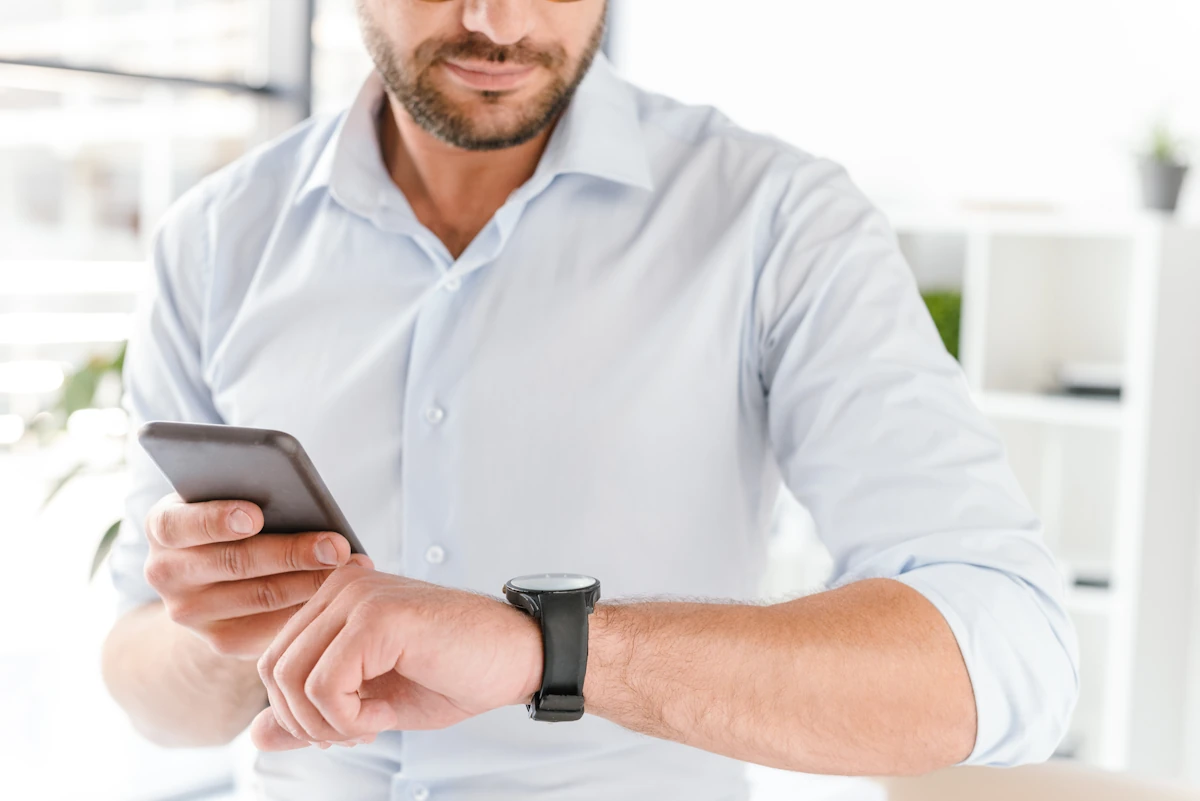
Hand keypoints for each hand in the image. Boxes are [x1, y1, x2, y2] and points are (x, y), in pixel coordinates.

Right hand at [144, 492, 368, 659]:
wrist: (214, 575)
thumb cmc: (237, 519)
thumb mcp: (230, 498)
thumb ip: (250, 494)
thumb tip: (297, 496)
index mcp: (164, 527)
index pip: (180, 523)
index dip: (216, 519)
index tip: (255, 516)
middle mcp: (166, 572)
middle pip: (233, 563)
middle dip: (291, 552)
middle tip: (335, 546)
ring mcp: (190, 613)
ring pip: (260, 596)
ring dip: (312, 581)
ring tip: (352, 565)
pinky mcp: (221, 640)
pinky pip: (271, 627)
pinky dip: (309, 608)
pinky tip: (342, 593)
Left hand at [250, 566, 542, 750]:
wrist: (518, 659)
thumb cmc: (455, 673)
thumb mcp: (372, 704)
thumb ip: (312, 715)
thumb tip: (256, 736)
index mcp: (337, 598)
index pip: (274, 661)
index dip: (300, 711)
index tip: (350, 726)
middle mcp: (342, 586)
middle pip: (272, 670)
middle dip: (307, 721)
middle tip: (360, 732)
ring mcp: (358, 597)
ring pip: (290, 678)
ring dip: (328, 723)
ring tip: (375, 723)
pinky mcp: (378, 618)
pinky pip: (325, 685)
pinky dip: (349, 719)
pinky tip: (385, 715)